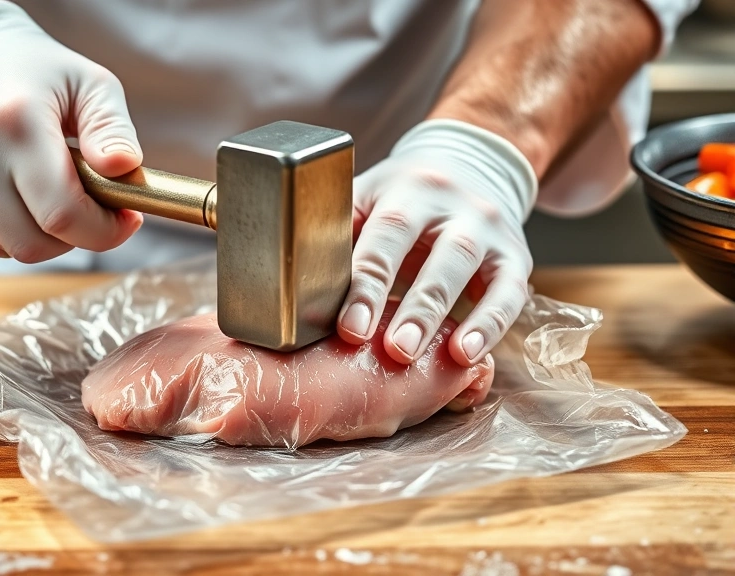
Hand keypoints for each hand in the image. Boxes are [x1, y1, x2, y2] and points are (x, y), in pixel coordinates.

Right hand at [0, 1, 142, 262]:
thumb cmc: (36, 74)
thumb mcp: (89, 84)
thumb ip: (112, 127)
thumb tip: (123, 167)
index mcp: (16, 122)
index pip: (64, 212)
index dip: (106, 230)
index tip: (128, 216)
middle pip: (40, 242)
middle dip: (83, 235)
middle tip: (97, 206)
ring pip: (17, 250)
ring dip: (51, 238)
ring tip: (60, 195)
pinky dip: (19, 234)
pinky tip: (26, 198)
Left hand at [337, 119, 537, 366]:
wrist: (471, 165)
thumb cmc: (400, 198)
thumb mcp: (366, 196)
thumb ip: (328, 225)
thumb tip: (262, 252)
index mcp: (402, 190)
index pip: (383, 235)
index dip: (366, 282)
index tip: (350, 326)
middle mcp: (448, 204)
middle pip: (428, 253)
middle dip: (408, 305)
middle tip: (388, 350)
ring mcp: (485, 228)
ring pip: (466, 270)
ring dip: (439, 316)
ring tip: (415, 356)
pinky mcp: (514, 256)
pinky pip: (509, 292)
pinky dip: (491, 324)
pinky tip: (467, 355)